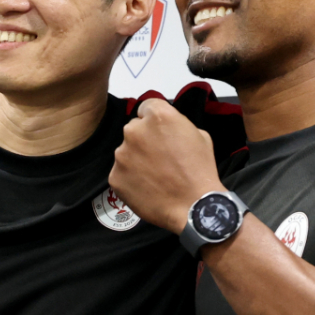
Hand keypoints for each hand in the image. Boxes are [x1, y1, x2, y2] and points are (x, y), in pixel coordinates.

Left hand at [109, 100, 222, 233]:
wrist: (193, 206)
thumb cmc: (200, 171)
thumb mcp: (199, 135)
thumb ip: (177, 124)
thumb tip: (165, 128)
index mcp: (158, 116)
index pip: (147, 107)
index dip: (154, 120)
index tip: (159, 132)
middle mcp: (135, 131)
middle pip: (135, 128)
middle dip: (145, 139)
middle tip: (160, 157)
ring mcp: (122, 154)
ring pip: (126, 151)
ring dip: (137, 159)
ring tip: (155, 175)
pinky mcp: (115, 176)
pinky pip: (121, 172)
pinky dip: (131, 178)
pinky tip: (147, 187)